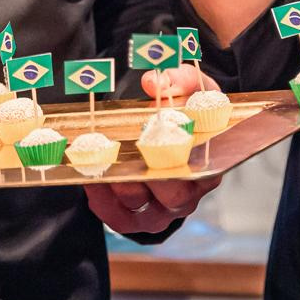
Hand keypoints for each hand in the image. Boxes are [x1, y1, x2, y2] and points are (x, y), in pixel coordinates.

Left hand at [84, 64, 223, 234]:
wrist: (168, 134)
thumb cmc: (185, 111)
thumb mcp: (191, 88)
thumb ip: (179, 80)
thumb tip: (155, 83)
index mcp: (209, 164)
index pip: (201, 169)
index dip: (179, 156)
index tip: (157, 136)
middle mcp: (189, 193)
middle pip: (172, 194)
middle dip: (146, 173)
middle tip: (122, 150)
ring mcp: (163, 210)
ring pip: (140, 206)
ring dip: (117, 183)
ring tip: (97, 159)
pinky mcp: (137, 218)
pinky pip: (118, 218)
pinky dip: (102, 201)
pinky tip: (89, 178)